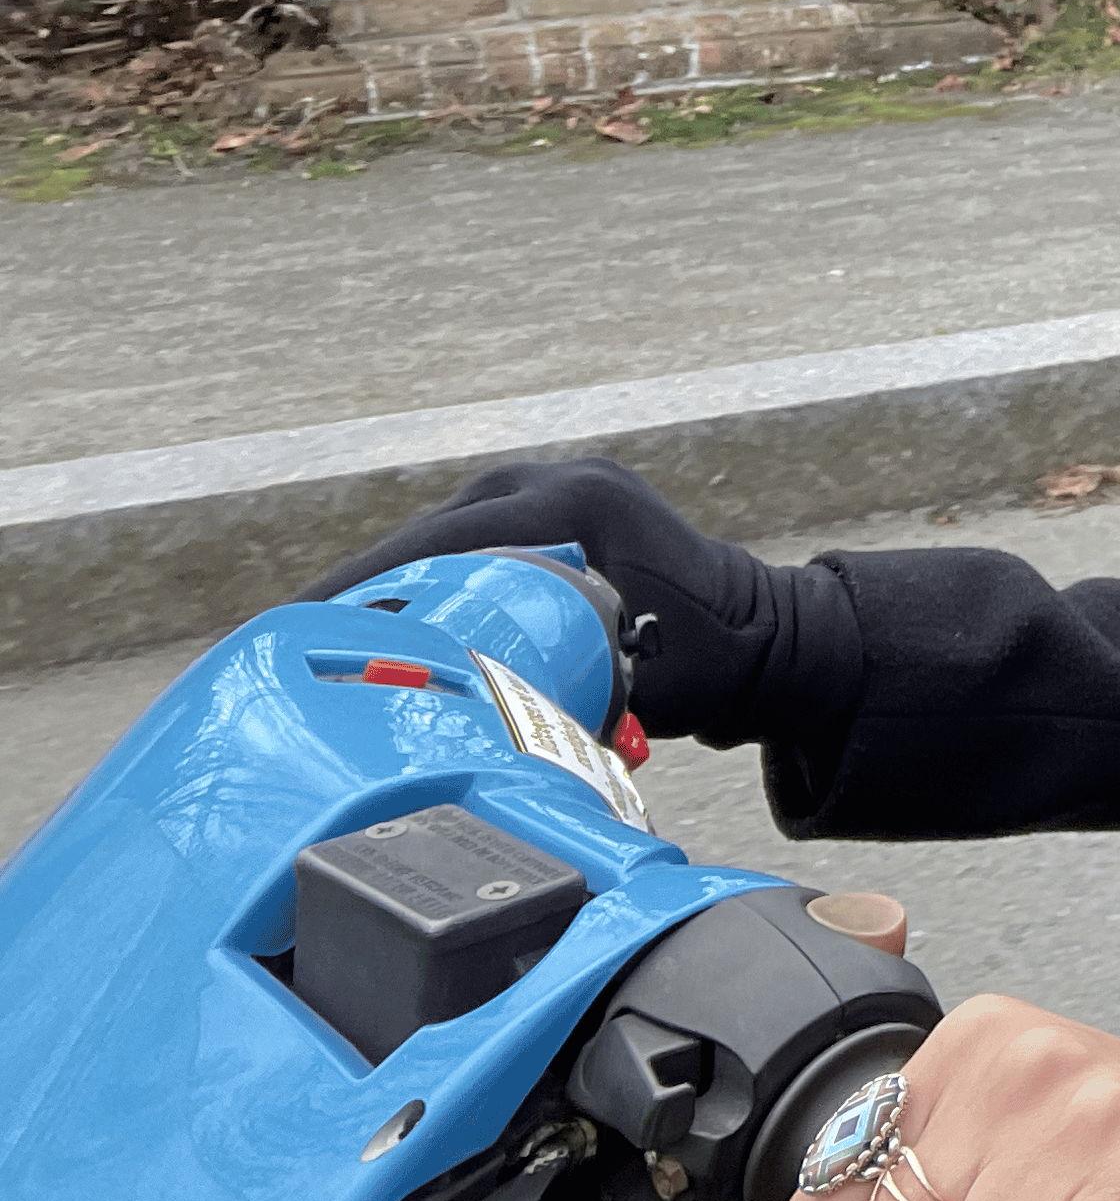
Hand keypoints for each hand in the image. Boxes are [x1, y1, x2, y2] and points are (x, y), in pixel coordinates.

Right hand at [295, 454, 839, 742]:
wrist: (758, 632)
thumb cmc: (700, 663)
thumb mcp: (620, 676)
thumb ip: (542, 686)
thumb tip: (454, 721)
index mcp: (575, 503)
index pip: (445, 542)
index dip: (370, 586)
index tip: (303, 620)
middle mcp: (552, 479)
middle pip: (425, 535)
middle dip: (357, 589)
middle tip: (281, 639)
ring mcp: (545, 484)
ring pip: (434, 537)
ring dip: (381, 585)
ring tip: (305, 638)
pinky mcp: (538, 506)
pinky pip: (459, 542)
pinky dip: (417, 580)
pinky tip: (366, 626)